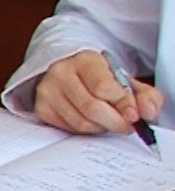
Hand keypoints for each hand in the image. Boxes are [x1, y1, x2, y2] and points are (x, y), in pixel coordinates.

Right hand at [32, 50, 163, 134]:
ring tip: (108, 121)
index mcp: (84, 60)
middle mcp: (61, 73)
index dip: (122, 104)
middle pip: (91, 108)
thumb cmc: (97, 77)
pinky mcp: (41, 108)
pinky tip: (91, 121)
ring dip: (101, 128)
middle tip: (125, 126)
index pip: (103, 87)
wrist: (67, 71)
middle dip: (114, 122)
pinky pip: (69, 129)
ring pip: (81, 122)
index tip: (134, 115)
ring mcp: (47, 91)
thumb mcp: (122, 78)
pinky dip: (85, 130)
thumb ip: (143, 94)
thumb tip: (149, 112)